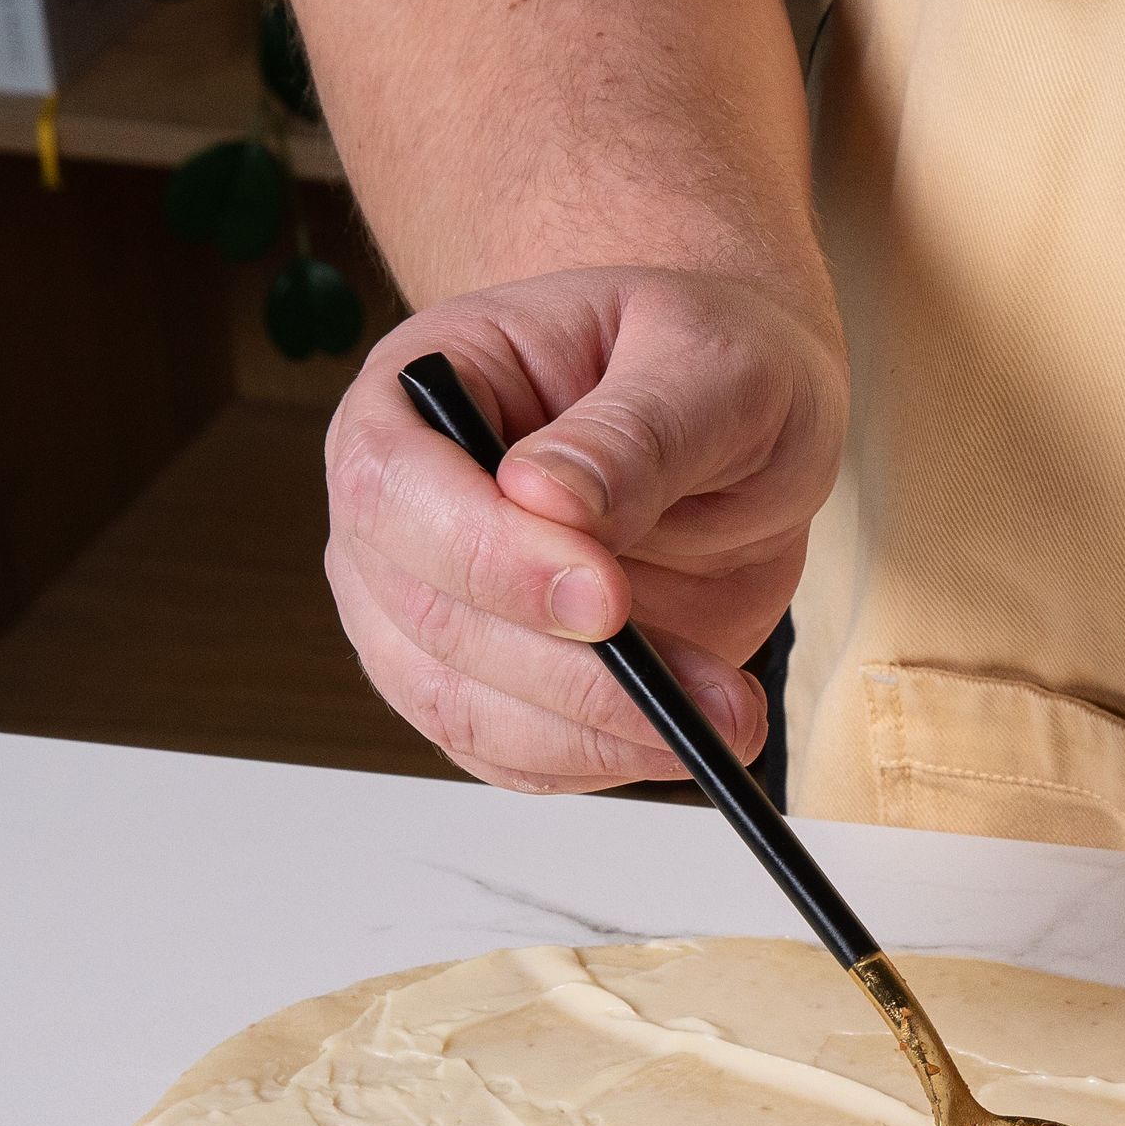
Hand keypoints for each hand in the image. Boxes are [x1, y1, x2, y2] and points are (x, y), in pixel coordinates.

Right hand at [323, 266, 846, 791]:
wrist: (732, 422)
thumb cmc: (705, 366)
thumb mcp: (706, 364)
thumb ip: (632, 431)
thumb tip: (545, 497)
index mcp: (419, 387)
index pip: (392, 487)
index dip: (490, 558)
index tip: (606, 598)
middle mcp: (399, 504)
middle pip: (425, 619)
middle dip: (574, 674)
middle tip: (707, 690)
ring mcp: (425, 603)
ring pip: (462, 707)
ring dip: (600, 733)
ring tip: (728, 712)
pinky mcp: (483, 682)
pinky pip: (512, 754)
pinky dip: (602, 761)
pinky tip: (690, 729)